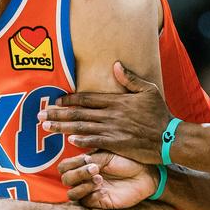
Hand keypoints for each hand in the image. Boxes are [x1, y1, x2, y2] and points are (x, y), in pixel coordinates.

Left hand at [38, 61, 174, 163]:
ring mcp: (113, 130)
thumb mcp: (148, 91)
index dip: (68, 100)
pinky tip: (68, 140)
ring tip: (46, 127)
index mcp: (116, 101)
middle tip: (39, 115)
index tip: (54, 101)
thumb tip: (116, 65)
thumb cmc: (159, 114)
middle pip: (78, 113)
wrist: (171, 138)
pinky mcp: (117, 145)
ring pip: (82, 127)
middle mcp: (111, 114)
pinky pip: (95, 142)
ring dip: (62, 127)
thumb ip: (130, 78)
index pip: (86, 98)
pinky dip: (82, 140)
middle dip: (57, 114)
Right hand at [58, 152, 158, 208]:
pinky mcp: (99, 202)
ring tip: (99, 180)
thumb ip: (90, 158)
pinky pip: (86, 202)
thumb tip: (75, 155)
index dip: (72, 164)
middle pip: (65, 180)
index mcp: (84, 165)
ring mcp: (90, 191)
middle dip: (78, 174)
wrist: (145, 174)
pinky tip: (104, 191)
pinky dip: (92, 196)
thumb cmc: (127, 161)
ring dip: (83, 186)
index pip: (64, 167)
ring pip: (72, 194)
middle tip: (95, 169)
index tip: (88, 159)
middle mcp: (84, 179)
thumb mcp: (107, 155)